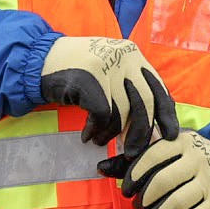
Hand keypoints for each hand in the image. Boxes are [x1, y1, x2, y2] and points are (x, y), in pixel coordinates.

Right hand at [39, 36, 180, 146]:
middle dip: (143, 132)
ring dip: (112, 134)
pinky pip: (102, 114)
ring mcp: (106, 66)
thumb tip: (153, 123)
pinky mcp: (88, 78)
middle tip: (135, 153)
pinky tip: (87, 136)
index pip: (158, 88)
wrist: (40, 60)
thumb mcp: (110, 70)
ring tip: (100, 141)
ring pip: (122, 111)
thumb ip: (130, 86)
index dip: (167, 114)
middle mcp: (124, 57)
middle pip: (145, 102)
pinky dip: (96, 130)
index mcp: (134, 55)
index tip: (169, 135)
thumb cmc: (77, 72)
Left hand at [103, 130, 209, 208]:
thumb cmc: (186, 162)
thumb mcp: (166, 153)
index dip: (135, 174)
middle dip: (144, 198)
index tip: (126, 189)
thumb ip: (133, 161)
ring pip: (178, 201)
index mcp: (182, 142)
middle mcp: (198, 159)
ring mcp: (209, 181)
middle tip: (137, 206)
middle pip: (164, 180)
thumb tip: (100, 168)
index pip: (154, 154)